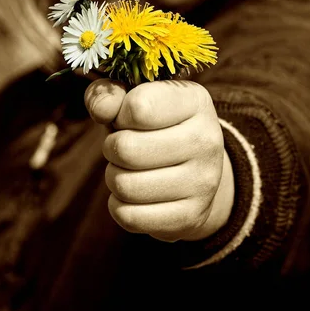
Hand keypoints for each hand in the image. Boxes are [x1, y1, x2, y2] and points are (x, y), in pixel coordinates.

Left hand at [84, 79, 234, 241]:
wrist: (195, 170)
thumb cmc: (153, 126)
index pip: (137, 107)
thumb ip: (109, 93)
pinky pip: (130, 217)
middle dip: (112, 148)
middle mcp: (207, 139)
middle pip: (126, 149)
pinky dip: (119, 206)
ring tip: (128, 170)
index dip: (119, 115)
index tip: (128, 119)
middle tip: (122, 147)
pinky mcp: (191, 216)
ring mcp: (204, 181)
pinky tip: (133, 195)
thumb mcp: (133, 99)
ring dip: (114, 177)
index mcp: (195, 101)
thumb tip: (101, 109)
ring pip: (125, 185)